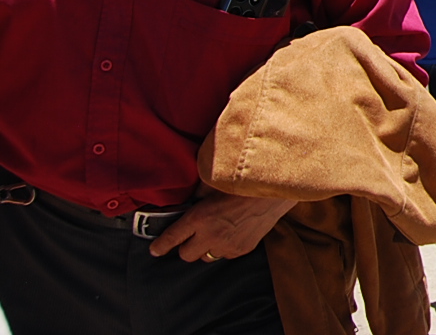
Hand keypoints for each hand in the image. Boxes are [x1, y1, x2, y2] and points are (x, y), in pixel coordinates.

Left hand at [150, 187, 295, 262]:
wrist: (277, 188)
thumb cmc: (245, 180)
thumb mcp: (215, 181)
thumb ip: (198, 193)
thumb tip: (189, 200)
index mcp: (200, 217)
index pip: (171, 238)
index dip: (159, 246)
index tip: (155, 250)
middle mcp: (211, 235)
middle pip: (186, 255)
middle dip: (184, 247)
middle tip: (190, 236)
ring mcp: (228, 245)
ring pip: (206, 258)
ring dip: (205, 248)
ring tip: (212, 234)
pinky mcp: (243, 249)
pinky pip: (225, 255)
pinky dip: (223, 247)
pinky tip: (231, 233)